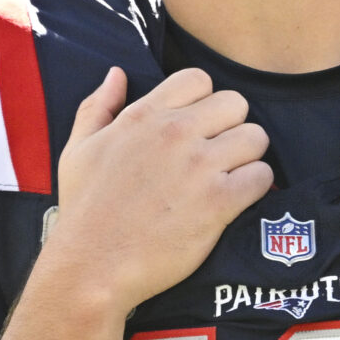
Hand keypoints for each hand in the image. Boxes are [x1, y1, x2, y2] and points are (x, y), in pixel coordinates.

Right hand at [45, 67, 270, 314]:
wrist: (93, 265)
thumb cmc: (84, 209)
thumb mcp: (78, 149)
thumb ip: (98, 106)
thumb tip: (117, 74)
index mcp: (144, 116)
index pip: (199, 79)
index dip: (203, 101)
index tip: (196, 127)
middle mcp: (175, 133)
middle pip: (236, 103)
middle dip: (231, 126)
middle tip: (217, 153)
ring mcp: (200, 167)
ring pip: (256, 137)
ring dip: (247, 156)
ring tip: (229, 176)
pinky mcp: (219, 202)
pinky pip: (262, 176)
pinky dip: (254, 187)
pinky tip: (235, 199)